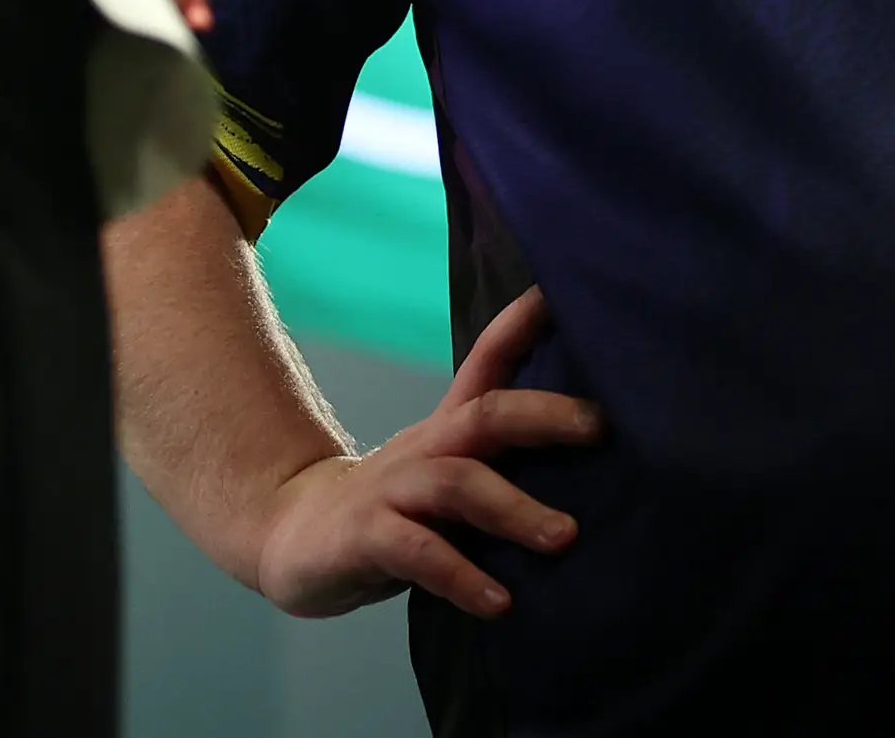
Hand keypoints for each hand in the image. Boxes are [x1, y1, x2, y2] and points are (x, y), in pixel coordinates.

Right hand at [250, 287, 601, 618]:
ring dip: (514, 510)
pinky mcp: (366, 539)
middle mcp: (425, 449)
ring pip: (457, 484)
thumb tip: (594, 448)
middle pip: (487, 414)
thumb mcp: (448, 472)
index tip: (563, 291)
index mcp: (447, 429)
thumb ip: (502, 460)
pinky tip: (499, 604)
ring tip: (564, 538)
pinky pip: (419, 554)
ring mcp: (393, 491)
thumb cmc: (394, 507)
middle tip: (600, 429)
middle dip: (546, 416)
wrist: (294, 538)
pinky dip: (462, 578)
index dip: (523, 323)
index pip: (487, 360)